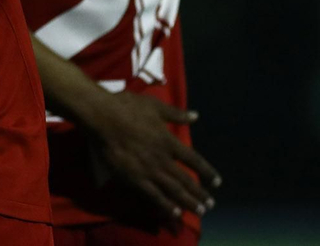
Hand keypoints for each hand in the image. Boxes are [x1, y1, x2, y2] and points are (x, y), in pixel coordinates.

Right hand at [85, 92, 219, 225]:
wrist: (102, 116)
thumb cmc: (127, 107)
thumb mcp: (155, 106)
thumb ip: (176, 114)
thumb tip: (196, 116)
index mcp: (169, 141)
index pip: (194, 160)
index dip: (207, 172)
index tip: (216, 182)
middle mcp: (163, 159)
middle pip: (186, 180)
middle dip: (199, 193)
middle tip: (210, 205)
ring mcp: (149, 170)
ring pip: (173, 190)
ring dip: (188, 202)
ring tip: (199, 212)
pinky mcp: (134, 178)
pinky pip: (153, 195)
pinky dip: (166, 205)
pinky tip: (175, 212)